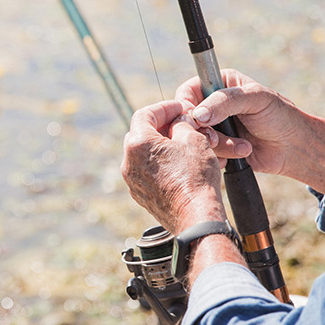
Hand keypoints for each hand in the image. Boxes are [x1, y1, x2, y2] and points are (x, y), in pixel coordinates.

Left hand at [121, 99, 227, 234]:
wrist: (196, 217)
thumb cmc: (196, 178)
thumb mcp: (193, 139)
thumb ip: (181, 124)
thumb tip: (178, 122)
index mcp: (138, 144)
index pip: (145, 114)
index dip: (164, 108)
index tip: (179, 108)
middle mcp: (128, 162)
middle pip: (140, 134)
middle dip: (161, 126)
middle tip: (180, 124)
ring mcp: (133, 181)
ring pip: (144, 155)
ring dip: (161, 146)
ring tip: (182, 145)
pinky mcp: (141, 196)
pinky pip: (147, 172)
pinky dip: (160, 164)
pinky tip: (179, 165)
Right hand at [176, 70, 324, 196]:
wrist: (294, 148)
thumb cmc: (280, 116)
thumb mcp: (256, 100)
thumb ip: (226, 102)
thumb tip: (198, 115)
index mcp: (219, 84)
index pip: (187, 92)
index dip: (187, 107)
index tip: (196, 121)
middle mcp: (213, 105)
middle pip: (187, 119)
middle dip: (204, 132)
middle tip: (218, 139)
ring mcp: (215, 128)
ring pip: (196, 139)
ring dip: (219, 147)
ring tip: (242, 146)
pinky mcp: (218, 148)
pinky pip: (205, 154)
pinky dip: (219, 158)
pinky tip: (238, 154)